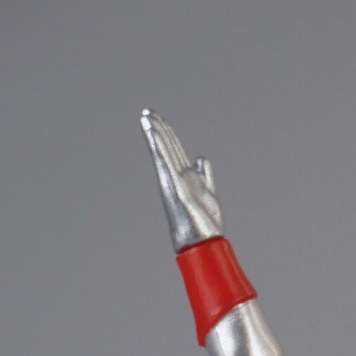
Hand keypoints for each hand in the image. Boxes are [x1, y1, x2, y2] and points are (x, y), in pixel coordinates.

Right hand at [140, 109, 224, 251]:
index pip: (174, 150)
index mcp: (185, 177)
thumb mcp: (208, 191)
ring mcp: (174, 182)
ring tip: (147, 116)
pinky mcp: (174, 187)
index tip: (159, 118)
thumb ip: (203, 175)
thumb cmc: (205, 223)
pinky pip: (165, 162)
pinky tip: (154, 132)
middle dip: (159, 129)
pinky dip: (159, 146)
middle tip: (148, 111)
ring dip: (156, 133)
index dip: (167, 133)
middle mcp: (177, 178)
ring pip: (163, 152)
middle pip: (168, 147)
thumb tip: (200, 159)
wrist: (202, 244)